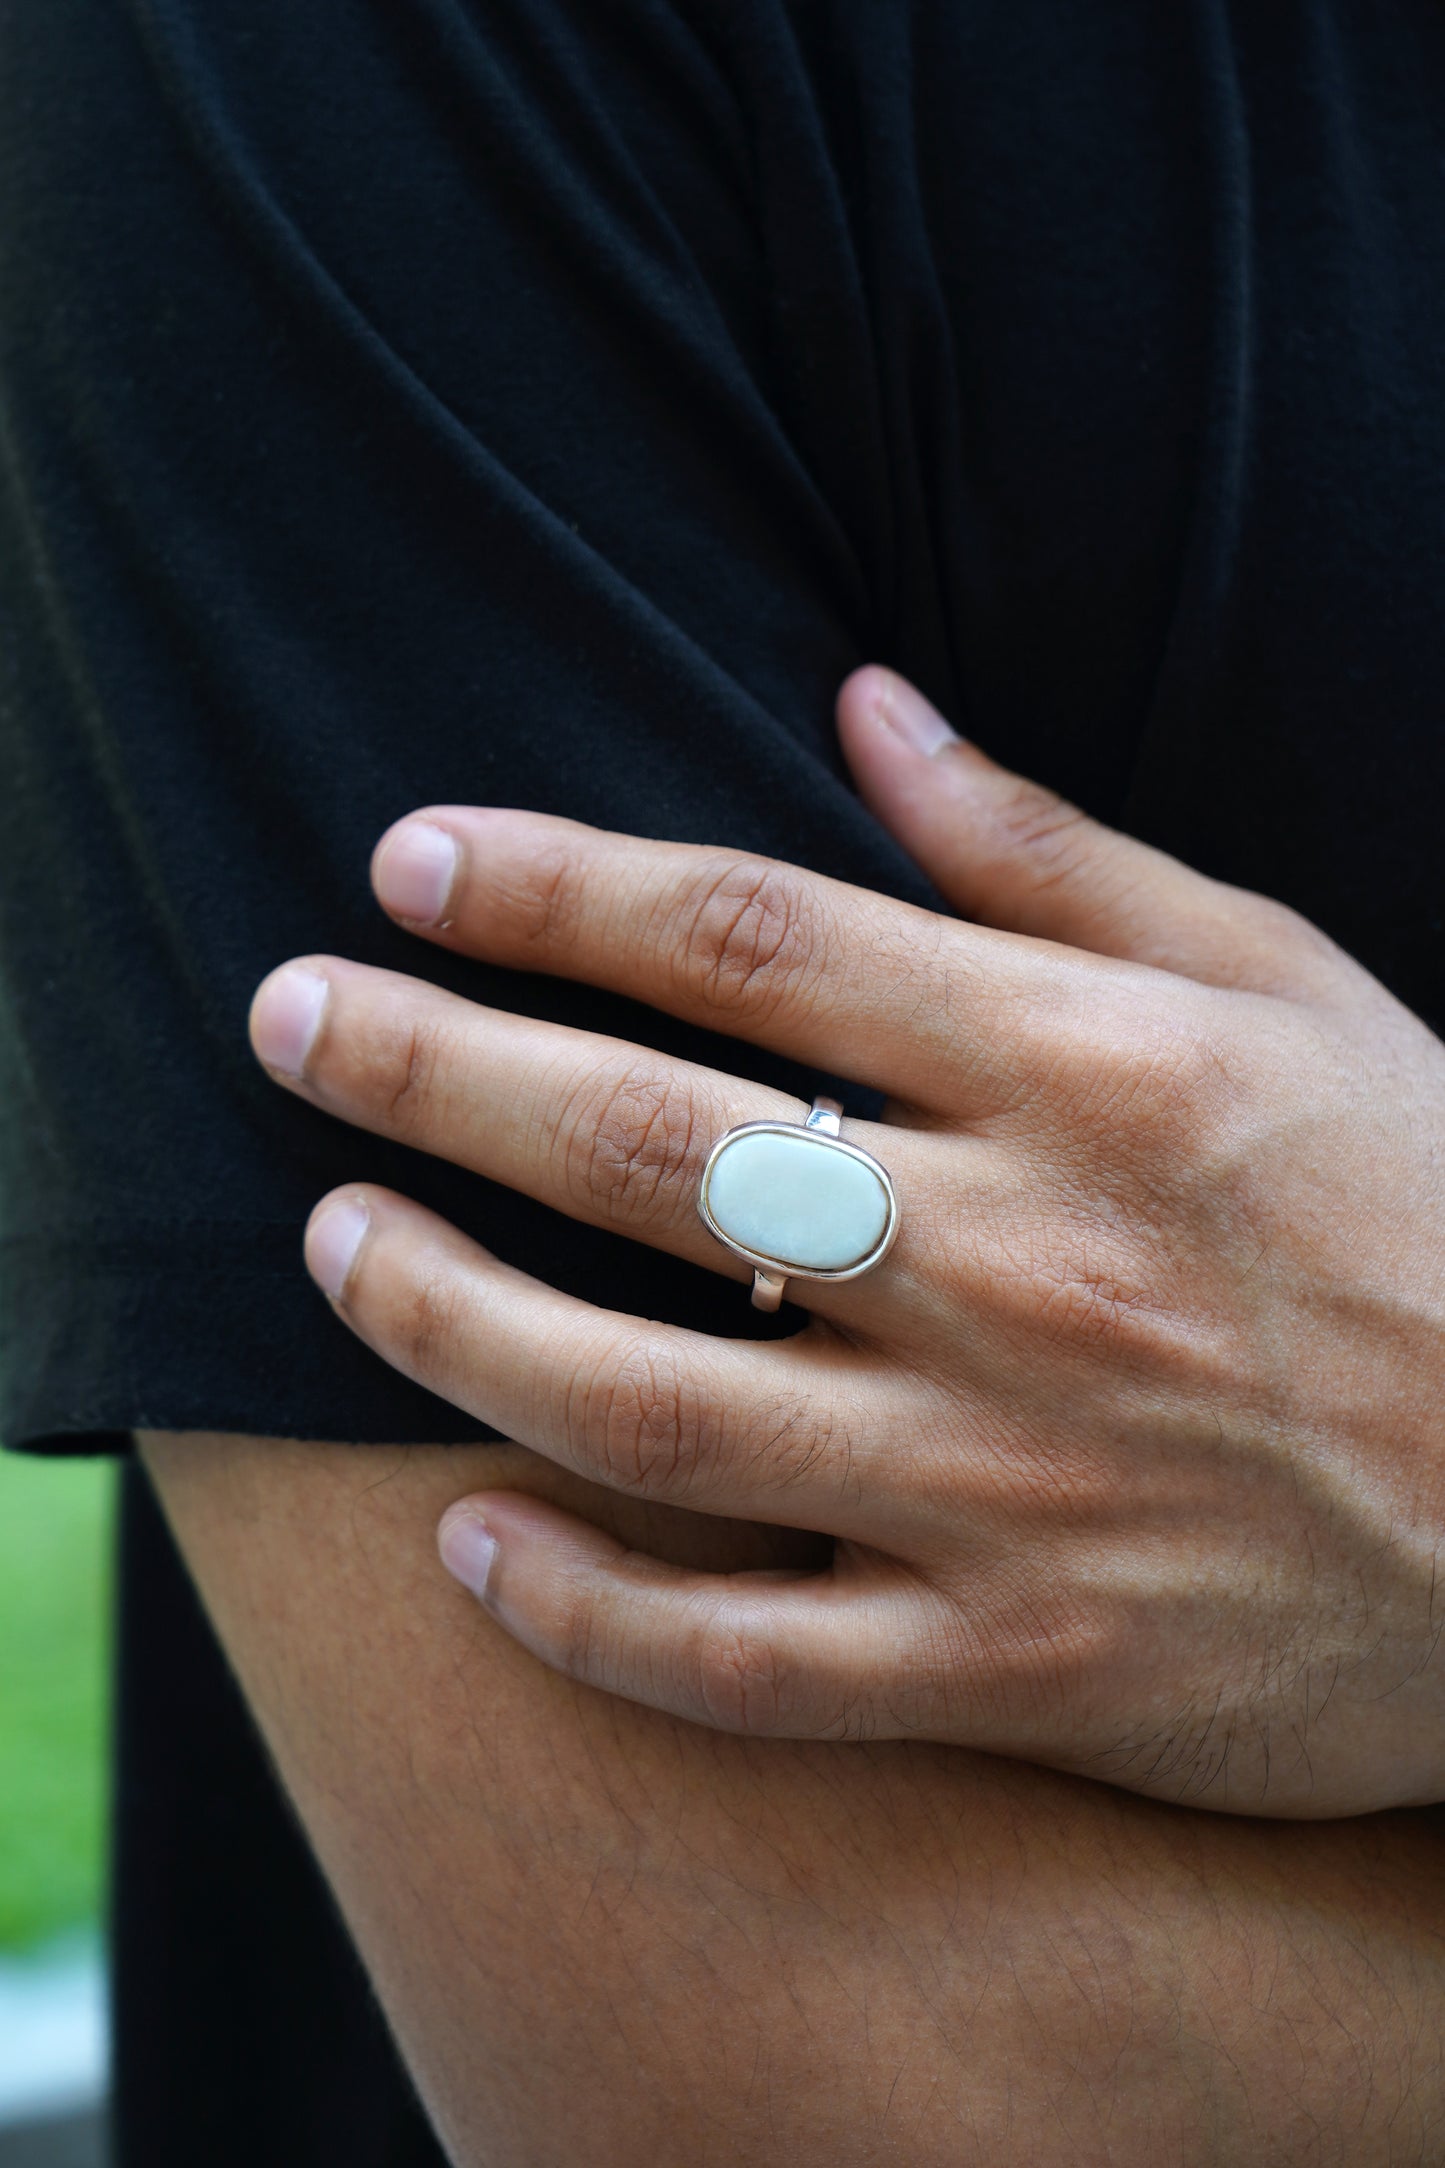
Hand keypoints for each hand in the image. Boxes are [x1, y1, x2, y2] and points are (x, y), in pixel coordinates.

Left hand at [249, 666, 1444, 1815]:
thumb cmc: (1436, 1208)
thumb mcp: (1284, 980)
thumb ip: (1056, 854)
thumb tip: (864, 707)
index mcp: (1084, 1068)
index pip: (743, 938)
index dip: (546, 888)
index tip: (406, 865)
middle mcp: (1021, 1262)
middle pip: (646, 1146)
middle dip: (429, 1072)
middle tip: (290, 1025)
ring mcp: (1011, 1481)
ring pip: (648, 1405)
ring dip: (452, 1321)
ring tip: (337, 1248)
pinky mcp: (1023, 1662)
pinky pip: (746, 1659)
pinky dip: (584, 1611)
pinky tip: (469, 1542)